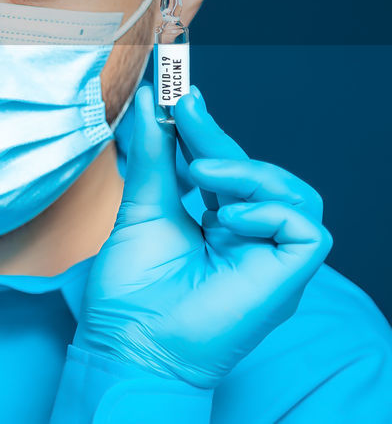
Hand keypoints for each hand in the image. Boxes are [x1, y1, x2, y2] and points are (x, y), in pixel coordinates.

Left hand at [75, 85, 331, 387]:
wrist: (130, 342)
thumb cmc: (132, 290)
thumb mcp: (142, 208)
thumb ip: (153, 157)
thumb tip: (153, 104)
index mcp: (221, 224)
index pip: (229, 168)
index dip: (210, 131)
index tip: (180, 95)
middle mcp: (252, 240)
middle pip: (262, 175)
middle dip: (222, 139)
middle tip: (186, 109)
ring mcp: (272, 260)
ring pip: (296, 195)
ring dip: (249, 173)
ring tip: (201, 173)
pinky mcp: (288, 278)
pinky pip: (306, 230)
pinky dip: (270, 211)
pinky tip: (227, 217)